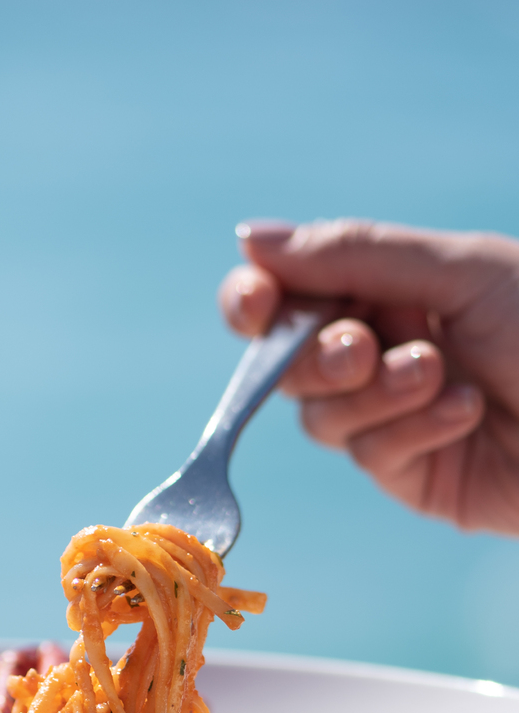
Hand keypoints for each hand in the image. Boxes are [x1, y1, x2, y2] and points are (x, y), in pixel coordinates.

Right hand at [218, 219, 518, 534]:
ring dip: (371, 392)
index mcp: (387, 290)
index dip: (254, 300)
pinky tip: (465, 410)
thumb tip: (248, 236)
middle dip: (314, 354)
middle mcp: (381, 352)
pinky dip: (408, 429)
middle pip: (286, 361)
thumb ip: (351, 254)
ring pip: (319, 414)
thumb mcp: (459, 270)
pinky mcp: (416, 476)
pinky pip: (369, 454)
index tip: (253, 305)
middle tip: (362, 347)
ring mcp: (393, 417)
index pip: (288, 295)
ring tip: (436, 374)